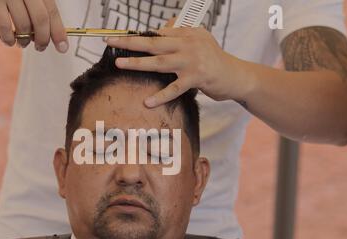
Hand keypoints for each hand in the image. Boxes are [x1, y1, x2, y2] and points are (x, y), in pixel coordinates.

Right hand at [0, 0, 67, 52]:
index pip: (52, 11)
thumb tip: (48, 32)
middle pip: (41, 19)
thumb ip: (39, 6)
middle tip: (41, 47)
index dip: (59, 32)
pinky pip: (4, 25)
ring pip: (24, 24)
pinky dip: (8, 38)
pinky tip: (9, 41)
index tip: (63, 47)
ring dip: (25, 40)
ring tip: (23, 43)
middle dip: (43, 39)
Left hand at [106, 26, 251, 107]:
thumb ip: (181, 34)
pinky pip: (175, 89)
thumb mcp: (200, 40)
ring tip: (120, 64)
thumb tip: (162, 27)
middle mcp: (188, 44)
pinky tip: (148, 102)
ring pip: (160, 62)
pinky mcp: (197, 79)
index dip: (137, 35)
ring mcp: (192, 62)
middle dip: (130, 42)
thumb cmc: (214, 59)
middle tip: (110, 41)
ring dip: (138, 63)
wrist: (236, 76)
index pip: (158, 33)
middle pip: (154, 42)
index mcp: (188, 33)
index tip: (119, 38)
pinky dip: (161, 96)